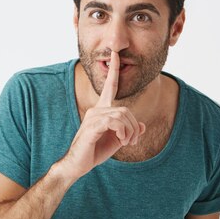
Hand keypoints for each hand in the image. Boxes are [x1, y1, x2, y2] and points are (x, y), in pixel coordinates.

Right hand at [60, 51, 145, 179]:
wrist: (77, 165)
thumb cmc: (95, 151)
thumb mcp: (117, 141)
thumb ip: (129, 131)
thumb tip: (142, 126)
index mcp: (102, 110)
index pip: (110, 86)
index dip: (114, 70)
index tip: (115, 53)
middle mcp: (96, 110)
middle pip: (125, 110)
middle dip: (133, 126)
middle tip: (132, 141)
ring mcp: (93, 118)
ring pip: (121, 115)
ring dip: (129, 131)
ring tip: (127, 142)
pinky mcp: (92, 127)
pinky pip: (114, 122)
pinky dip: (123, 132)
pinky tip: (121, 141)